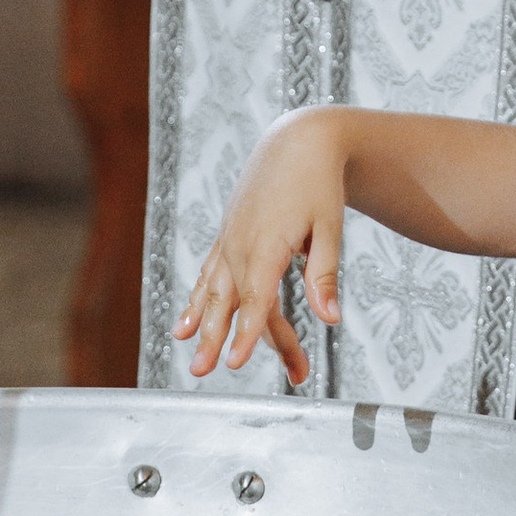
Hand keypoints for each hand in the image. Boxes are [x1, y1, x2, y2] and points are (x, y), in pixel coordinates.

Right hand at [177, 114, 347, 386]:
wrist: (298, 141)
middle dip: (217, 340)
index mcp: (267, 244)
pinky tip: (186, 325)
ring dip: (205, 327)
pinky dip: (197, 301)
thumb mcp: (330, 226)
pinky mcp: (227, 235)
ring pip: (216, 292)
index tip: (236, 363)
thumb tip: (330, 319)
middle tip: (204, 374)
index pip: (255, 299)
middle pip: (229, 302)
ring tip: (195, 361)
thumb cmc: (319, 183)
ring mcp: (229, 239)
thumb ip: (324, 275)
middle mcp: (240, 244)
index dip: (245, 333)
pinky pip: (209, 275)